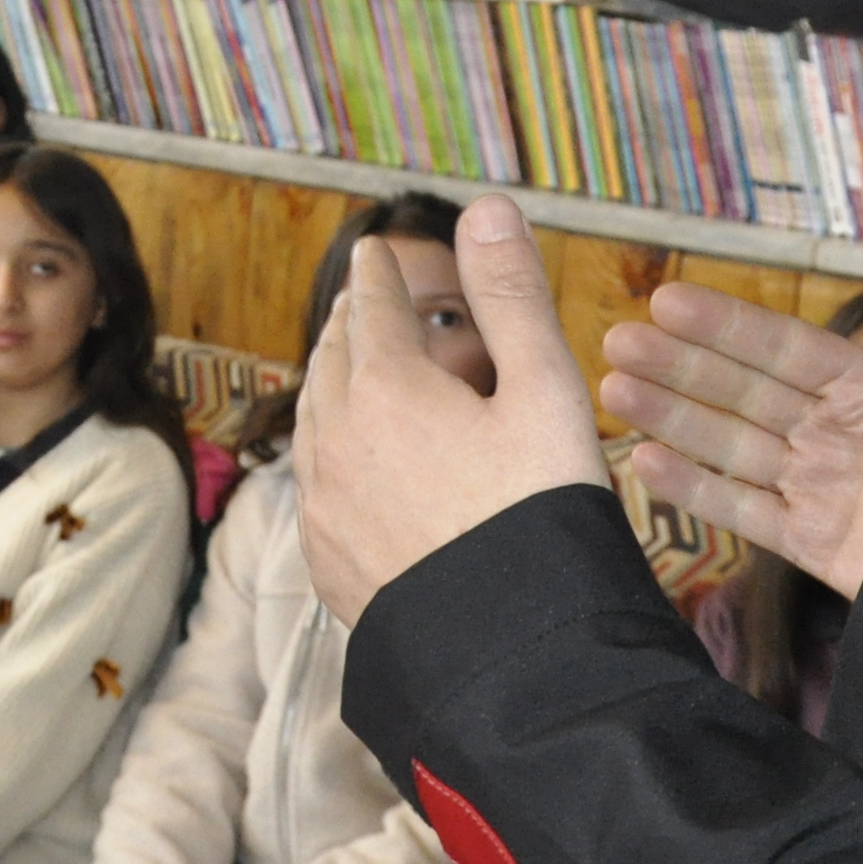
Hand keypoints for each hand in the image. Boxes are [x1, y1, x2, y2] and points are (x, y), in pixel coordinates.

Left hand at [296, 199, 608, 626]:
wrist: (512, 656)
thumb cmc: (540, 518)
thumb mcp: (546, 392)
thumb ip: (512, 294)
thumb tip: (486, 207)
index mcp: (387, 386)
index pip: (373, 304)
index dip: (382, 273)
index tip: (378, 254)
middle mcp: (336, 438)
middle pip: (333, 356)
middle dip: (354, 324)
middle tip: (372, 307)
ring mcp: (323, 503)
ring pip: (316, 418)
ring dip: (337, 383)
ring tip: (362, 373)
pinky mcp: (326, 558)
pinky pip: (316, 480)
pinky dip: (333, 448)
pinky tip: (357, 462)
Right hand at [597, 242, 862, 598]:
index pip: (782, 349)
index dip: (726, 325)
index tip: (667, 299)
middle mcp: (832, 434)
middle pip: (742, 393)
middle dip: (679, 367)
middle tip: (618, 340)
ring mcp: (818, 489)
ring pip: (730, 446)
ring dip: (672, 419)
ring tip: (614, 391)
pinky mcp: (814, 545)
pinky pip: (745, 512)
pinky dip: (695, 490)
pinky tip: (647, 463)